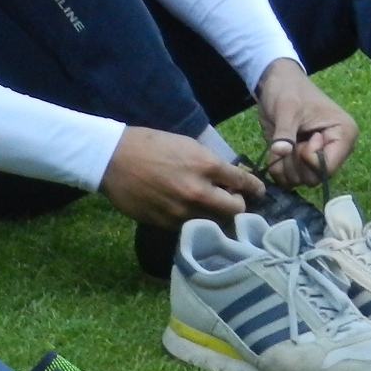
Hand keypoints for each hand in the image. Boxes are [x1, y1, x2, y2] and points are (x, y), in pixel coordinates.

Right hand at [99, 127, 262, 228]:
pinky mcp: (166, 223)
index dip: (255, 188)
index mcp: (206, 166)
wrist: (112, 159)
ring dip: (214, 215)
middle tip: (232, 201)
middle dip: (237, 205)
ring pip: (213, 222)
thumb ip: (210, 163)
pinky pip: (189, 226)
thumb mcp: (186, 144)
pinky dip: (191, 219)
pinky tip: (183, 209)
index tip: (258, 191)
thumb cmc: (149, 144)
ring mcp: (182, 210)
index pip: (244, 183)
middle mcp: (199, 191)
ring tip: (208, 207)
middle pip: (235, 210)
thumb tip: (229, 178)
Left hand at [254, 60, 357, 186]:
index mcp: (343, 135)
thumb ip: (285, 131)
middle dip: (295, 163)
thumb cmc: (288, 90)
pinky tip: (275, 151)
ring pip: (301, 180)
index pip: (328, 167)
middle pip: (314, 178)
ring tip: (282, 143)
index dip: (309, 159)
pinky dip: (278, 170)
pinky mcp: (302, 160)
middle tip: (288, 141)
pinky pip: (290, 178)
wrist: (276, 83)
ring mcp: (317, 157)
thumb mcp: (286, 108)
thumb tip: (280, 152)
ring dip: (284, 166)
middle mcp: (334, 150)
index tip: (303, 138)